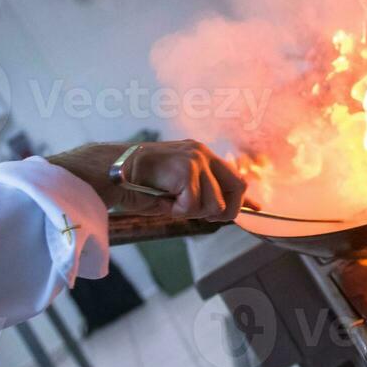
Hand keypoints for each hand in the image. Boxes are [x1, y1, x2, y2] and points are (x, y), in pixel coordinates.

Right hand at [47, 141, 247, 221]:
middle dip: (223, 211)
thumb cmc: (136, 183)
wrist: (108, 172)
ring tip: (167, 201)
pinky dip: (175, 210)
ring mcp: (196, 159)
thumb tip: (219, 211)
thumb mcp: (173, 189)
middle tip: (194, 213)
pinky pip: (193, 206)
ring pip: (214, 204)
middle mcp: (202, 153)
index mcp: (199, 154)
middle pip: (238, 188)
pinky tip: (160, 198)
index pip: (233, 176)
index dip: (244, 197)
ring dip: (190, 212)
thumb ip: (197, 194)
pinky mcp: (186, 169)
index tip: (258, 208)